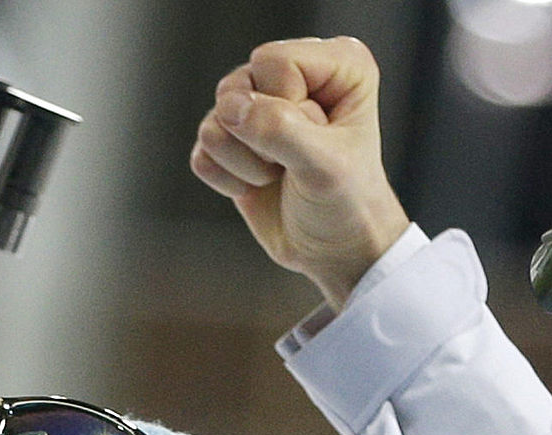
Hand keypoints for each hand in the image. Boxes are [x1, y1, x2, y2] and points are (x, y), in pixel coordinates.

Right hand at [190, 36, 410, 308]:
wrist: (337, 253)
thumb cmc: (349, 206)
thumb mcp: (325, 168)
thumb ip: (279, 130)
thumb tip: (228, 108)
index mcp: (339, 65)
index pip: (275, 63)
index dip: (289, 109)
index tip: (321, 141)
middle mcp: (296, 74)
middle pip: (239, 87)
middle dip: (264, 139)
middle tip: (299, 163)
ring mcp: (260, 104)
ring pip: (216, 118)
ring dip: (247, 162)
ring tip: (284, 175)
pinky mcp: (231, 138)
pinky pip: (202, 150)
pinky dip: (229, 178)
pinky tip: (261, 186)